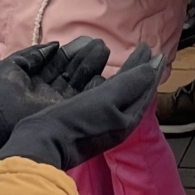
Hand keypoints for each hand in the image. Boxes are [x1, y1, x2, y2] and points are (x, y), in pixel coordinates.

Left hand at [0, 36, 109, 167]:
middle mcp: (51, 90)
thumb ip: (35, 54)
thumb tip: (56, 44)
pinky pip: (82, 98)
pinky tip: (102, 73)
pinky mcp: (64, 112)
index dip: (74, 51)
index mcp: (39, 78)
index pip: (61, 62)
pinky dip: (94, 87)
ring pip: (81, 82)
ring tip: (103, 51)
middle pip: (74, 71)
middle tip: (101, 44)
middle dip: (87, 57)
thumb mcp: (14, 65)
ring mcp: (59, 102)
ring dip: (93, 66)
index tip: (87, 40)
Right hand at [0, 45, 165, 169]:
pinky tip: (105, 80)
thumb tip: (151, 68)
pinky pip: (107, 99)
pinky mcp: (88, 123)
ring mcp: (104, 125)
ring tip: (131, 61)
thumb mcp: (104, 99)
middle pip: (135, 91)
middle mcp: (119, 123)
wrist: (41, 146)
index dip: (149, 67)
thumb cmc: (74, 121)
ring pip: (122, 95)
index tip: (152, 48)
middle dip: (141, 71)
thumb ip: (129, 84)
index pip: (143, 88)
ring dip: (128, 76)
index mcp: (127, 119)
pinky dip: (112, 85)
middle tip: (145, 50)